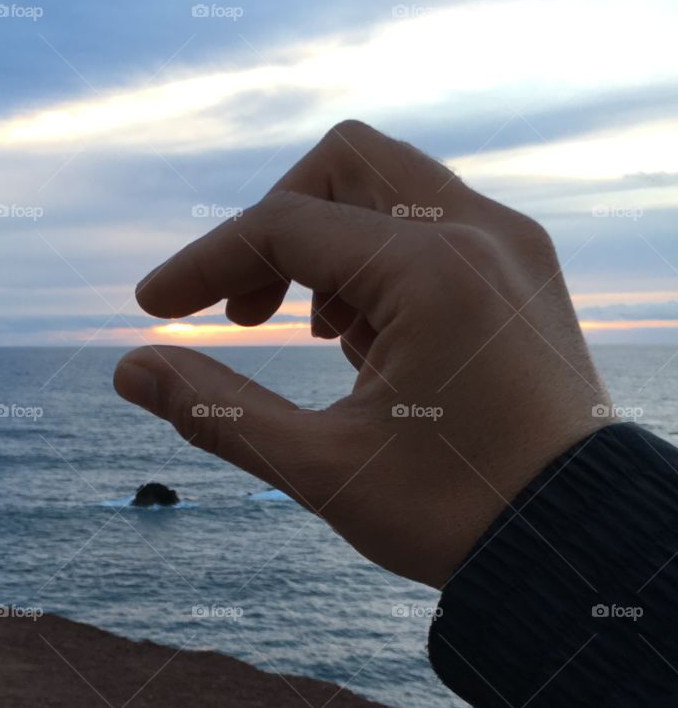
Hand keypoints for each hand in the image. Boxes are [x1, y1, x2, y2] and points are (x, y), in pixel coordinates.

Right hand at [114, 121, 608, 587]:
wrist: (576, 546)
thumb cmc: (454, 515)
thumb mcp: (320, 469)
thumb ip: (216, 411)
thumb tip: (131, 368)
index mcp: (430, 270)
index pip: (283, 225)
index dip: (202, 263)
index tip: (152, 310)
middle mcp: (481, 234)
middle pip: (344, 162)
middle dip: (274, 226)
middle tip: (244, 313)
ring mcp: (513, 248)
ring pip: (393, 187)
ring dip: (329, 247)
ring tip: (320, 343)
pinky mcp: (526, 274)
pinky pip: (436, 226)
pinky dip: (382, 263)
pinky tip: (371, 347)